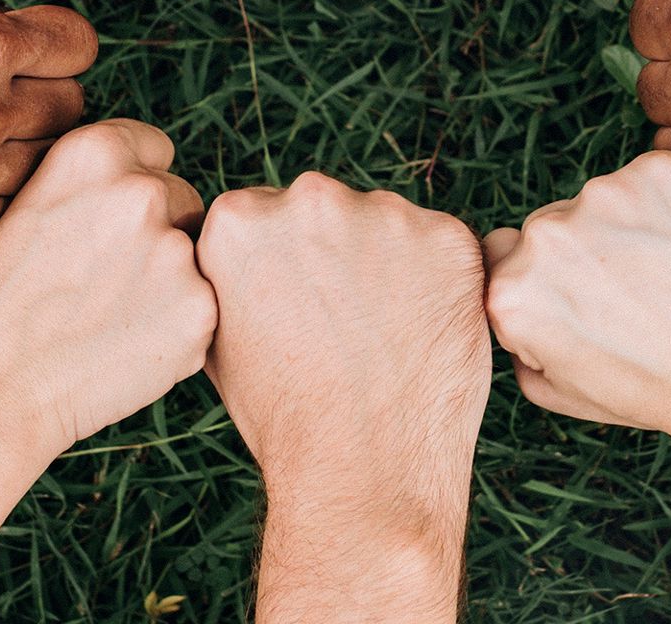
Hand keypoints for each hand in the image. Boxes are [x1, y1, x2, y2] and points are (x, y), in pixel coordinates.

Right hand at [0, 120, 218, 453]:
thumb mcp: (16, 209)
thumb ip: (81, 187)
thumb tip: (116, 182)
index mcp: (93, 152)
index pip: (154, 149)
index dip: (132, 185)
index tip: (108, 223)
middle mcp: (143, 191)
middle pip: (182, 200)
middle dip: (156, 233)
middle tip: (105, 281)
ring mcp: (177, 253)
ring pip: (197, 256)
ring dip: (170, 280)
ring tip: (110, 318)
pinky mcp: (201, 312)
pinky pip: (203, 308)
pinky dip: (177, 327)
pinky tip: (126, 347)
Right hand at [196, 173, 488, 615]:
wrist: (362, 470)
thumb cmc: (286, 418)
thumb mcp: (221, 338)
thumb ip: (232, 274)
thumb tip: (249, 252)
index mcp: (239, 219)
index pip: (267, 215)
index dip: (287, 265)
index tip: (298, 307)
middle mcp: (308, 199)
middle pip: (327, 209)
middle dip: (336, 252)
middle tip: (345, 325)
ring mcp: (384, 214)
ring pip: (388, 224)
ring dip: (391, 262)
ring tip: (385, 338)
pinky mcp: (449, 238)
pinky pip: (445, 249)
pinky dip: (442, 283)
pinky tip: (422, 336)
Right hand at [480, 152, 670, 440]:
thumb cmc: (658, 392)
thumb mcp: (561, 392)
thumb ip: (518, 345)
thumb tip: (514, 308)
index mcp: (510, 290)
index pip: (504, 257)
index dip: (546, 284)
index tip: (587, 306)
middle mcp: (545, 234)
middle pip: (552, 226)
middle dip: (586, 255)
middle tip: (639, 299)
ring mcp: (602, 194)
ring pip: (603, 201)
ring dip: (628, 228)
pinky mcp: (658, 170)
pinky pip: (652, 180)